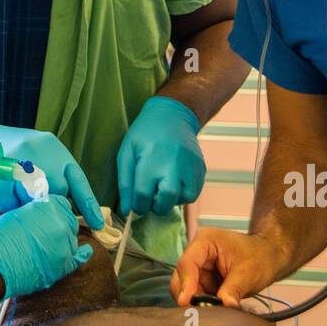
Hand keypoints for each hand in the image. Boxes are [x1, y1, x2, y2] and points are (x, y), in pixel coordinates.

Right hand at [0, 122, 103, 229]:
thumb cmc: (22, 149)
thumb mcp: (46, 152)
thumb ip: (59, 175)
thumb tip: (71, 206)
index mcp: (54, 151)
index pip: (77, 182)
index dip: (89, 205)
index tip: (99, 225)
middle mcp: (40, 159)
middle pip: (54, 198)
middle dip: (48, 201)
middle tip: (34, 191)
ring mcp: (19, 171)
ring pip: (33, 206)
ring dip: (28, 204)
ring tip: (17, 188)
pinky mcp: (1, 182)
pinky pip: (13, 207)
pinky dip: (11, 204)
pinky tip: (6, 191)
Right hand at [0, 195, 93, 298]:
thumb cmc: (0, 236)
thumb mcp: (20, 212)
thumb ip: (38, 210)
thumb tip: (43, 215)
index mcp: (51, 206)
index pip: (63, 204)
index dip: (55, 209)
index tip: (48, 215)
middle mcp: (63, 223)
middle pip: (70, 220)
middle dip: (61, 223)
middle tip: (46, 231)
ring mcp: (66, 245)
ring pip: (72, 238)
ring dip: (64, 239)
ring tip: (49, 244)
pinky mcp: (65, 265)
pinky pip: (79, 258)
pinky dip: (83, 254)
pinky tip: (86, 251)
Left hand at [117, 96, 204, 215]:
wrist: (173, 115)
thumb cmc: (145, 133)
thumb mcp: (127, 152)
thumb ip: (125, 183)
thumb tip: (127, 210)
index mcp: (151, 159)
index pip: (143, 196)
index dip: (137, 205)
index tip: (136, 202)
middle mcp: (174, 165)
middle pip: (166, 202)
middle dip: (155, 206)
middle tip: (150, 195)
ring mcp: (190, 167)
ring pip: (182, 199)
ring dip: (170, 199)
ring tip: (163, 184)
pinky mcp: (201, 169)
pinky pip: (193, 193)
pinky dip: (182, 194)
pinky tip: (174, 182)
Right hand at [170, 228, 278, 307]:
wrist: (268, 258)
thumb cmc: (259, 257)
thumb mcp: (248, 273)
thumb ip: (233, 289)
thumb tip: (224, 306)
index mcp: (205, 241)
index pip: (187, 263)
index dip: (186, 284)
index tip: (186, 302)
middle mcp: (196, 253)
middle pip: (181, 277)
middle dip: (190, 296)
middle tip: (203, 312)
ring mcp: (198, 267)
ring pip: (186, 289)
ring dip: (198, 301)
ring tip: (215, 309)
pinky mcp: (202, 280)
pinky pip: (196, 295)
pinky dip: (204, 303)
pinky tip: (216, 307)